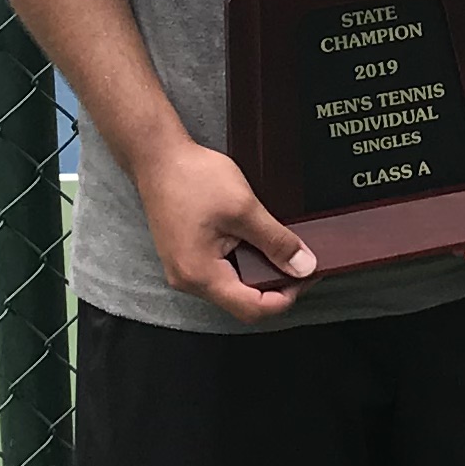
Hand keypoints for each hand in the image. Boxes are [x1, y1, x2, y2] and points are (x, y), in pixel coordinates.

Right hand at [136, 139, 315, 319]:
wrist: (157, 158)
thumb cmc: (192, 178)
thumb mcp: (245, 209)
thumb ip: (276, 242)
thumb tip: (303, 266)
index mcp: (201, 275)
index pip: (252, 308)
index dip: (286, 297)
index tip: (307, 276)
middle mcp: (188, 281)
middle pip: (242, 302)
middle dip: (275, 286)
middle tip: (300, 263)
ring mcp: (184, 270)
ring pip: (232, 288)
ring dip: (259, 274)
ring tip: (282, 251)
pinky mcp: (186, 257)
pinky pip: (221, 273)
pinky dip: (244, 264)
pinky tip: (258, 245)